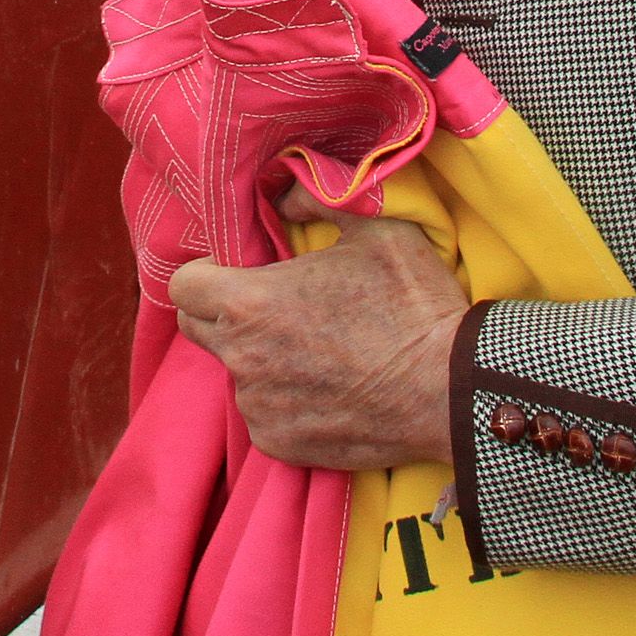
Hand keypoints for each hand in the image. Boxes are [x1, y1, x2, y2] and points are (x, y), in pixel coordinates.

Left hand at [166, 182, 462, 471]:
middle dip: (223, 312)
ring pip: (237, 373)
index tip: (238, 271)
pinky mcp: (279, 444)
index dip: (206, 273)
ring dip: (259, 358)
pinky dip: (283, 401)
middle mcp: (242, 359)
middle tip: (273, 305)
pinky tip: (327, 387)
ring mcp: (258, 406)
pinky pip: (264, 414)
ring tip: (314, 350)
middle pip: (197, 328)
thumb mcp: (375, 228)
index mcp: (250, 303)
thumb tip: (282, 191)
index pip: (183, 285)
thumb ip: (316, 198)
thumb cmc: (412, 304)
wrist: (451, 391)